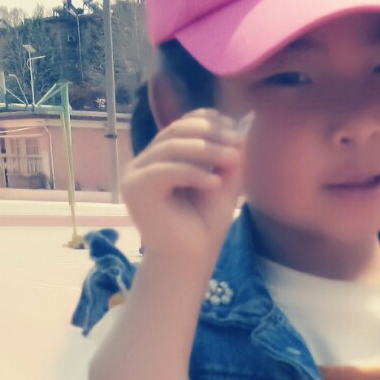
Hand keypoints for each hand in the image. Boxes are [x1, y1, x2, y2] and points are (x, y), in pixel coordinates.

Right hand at [121, 109, 251, 261]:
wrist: (190, 258)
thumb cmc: (205, 223)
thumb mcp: (224, 181)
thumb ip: (231, 153)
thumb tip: (246, 121)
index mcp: (164, 156)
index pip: (183, 124)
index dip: (209, 121)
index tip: (236, 131)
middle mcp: (146, 161)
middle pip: (176, 130)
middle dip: (211, 134)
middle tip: (238, 144)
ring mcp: (136, 173)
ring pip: (171, 146)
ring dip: (207, 150)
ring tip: (233, 160)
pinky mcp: (134, 188)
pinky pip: (164, 169)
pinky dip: (192, 173)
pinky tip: (214, 182)